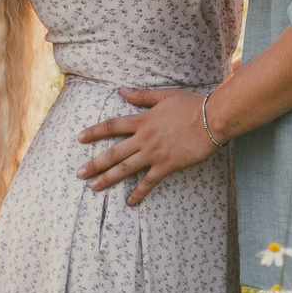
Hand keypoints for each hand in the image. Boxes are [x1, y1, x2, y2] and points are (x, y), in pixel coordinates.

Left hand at [76, 87, 216, 204]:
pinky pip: (149, 182)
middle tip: (79, 173)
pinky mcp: (167, 165)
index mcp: (143, 120)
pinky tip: (129, 202)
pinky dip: (139, 192)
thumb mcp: (164, 96)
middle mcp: (144, 138)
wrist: (212, 119)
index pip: (112, 126)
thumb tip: (122, 90)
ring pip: (126, 168)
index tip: (79, 138)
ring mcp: (154, 153)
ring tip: (94, 187)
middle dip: (95, 163)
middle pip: (114, 152)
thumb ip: (142, 95)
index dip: (94, 132)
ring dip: (108, 178)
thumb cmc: (190, 105)